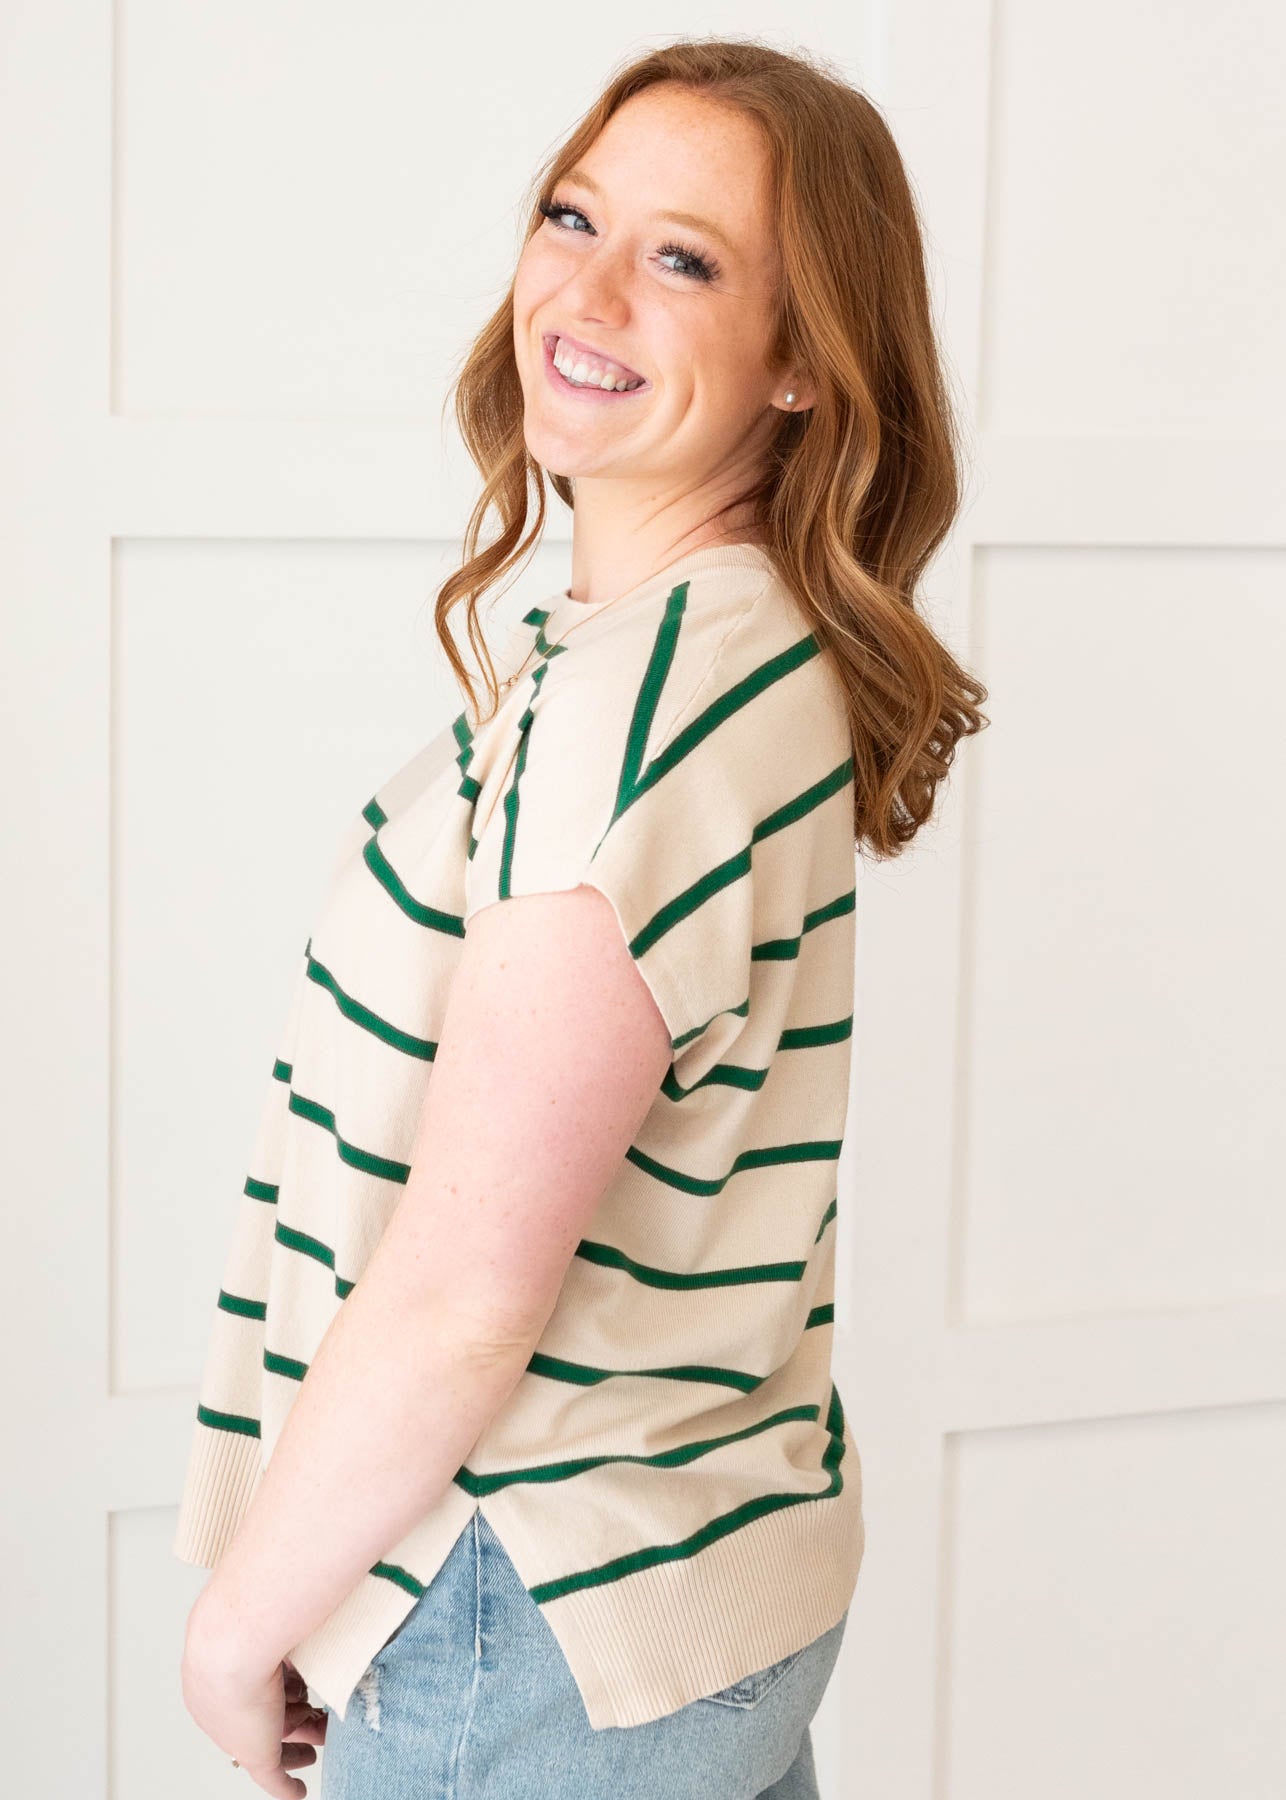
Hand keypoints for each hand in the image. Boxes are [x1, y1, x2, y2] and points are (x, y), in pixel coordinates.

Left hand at [180, 1627, 326, 1797]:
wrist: (231, 1645)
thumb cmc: (249, 1622)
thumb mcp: (270, 1623)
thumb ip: (286, 1629)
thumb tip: (313, 1614)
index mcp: (224, 1671)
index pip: (257, 1688)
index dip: (283, 1689)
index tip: (305, 1689)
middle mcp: (227, 1703)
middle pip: (267, 1716)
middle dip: (294, 1717)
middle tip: (318, 1716)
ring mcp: (240, 1729)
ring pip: (275, 1741)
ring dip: (298, 1743)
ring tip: (323, 1737)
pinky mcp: (255, 1754)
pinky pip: (273, 1778)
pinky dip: (287, 1787)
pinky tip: (298, 1793)